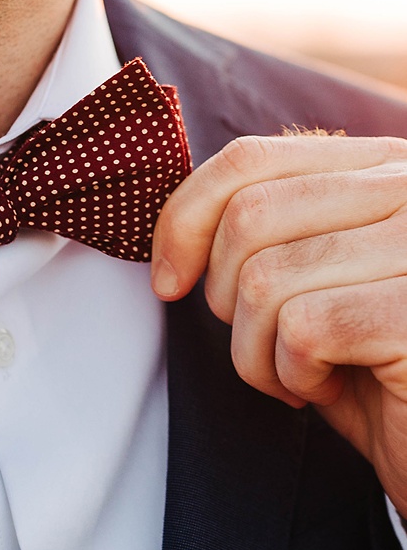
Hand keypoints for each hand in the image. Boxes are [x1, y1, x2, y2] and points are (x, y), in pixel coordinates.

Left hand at [151, 133, 406, 517]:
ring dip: (256, 350)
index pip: (251, 160)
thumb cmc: (371, 370)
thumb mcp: (313, 279)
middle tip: (266, 345)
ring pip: (265, 278)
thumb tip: (172, 227)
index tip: (169, 279)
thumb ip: (267, 229)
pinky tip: (329, 389)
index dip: (186, 218)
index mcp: (380, 166)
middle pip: (249, 216)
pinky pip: (302, 329)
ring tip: (301, 375)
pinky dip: (292, 373)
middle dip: (225, 296)